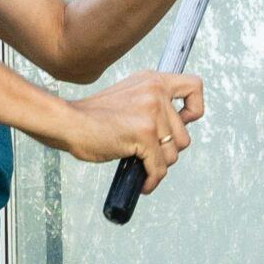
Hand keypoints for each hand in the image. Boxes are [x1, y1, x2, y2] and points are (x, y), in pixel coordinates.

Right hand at [54, 70, 204, 193]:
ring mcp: (151, 113)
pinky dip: (152, 179)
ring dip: (159, 164)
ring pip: (173, 153)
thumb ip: (152, 104)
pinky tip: (144, 182)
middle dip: (168, 149)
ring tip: (143, 165)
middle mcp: (156, 93)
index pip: (194, 86)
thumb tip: (175, 129)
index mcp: (153, 80)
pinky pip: (159, 167)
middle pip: (184, 134)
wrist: (69, 122)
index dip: (194, 109)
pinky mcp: (144, 135)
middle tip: (149, 153)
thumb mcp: (128, 96)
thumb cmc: (92, 116)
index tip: (181, 122)